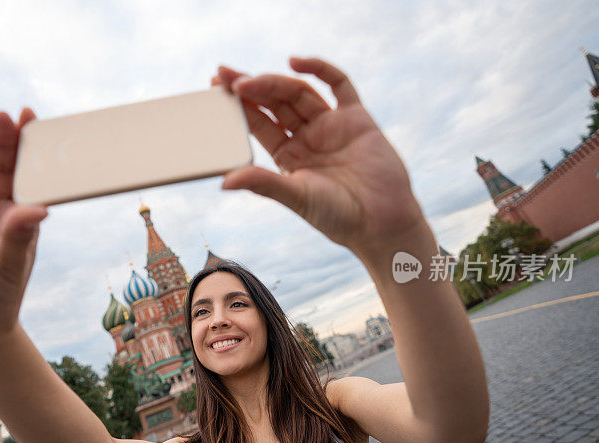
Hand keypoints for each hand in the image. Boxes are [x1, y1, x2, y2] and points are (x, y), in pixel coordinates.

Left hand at [215, 57, 426, 257]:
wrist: (383, 223)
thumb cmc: (338, 217)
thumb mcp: (296, 198)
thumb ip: (264, 183)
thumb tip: (224, 180)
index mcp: (289, 156)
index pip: (259, 123)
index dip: (238, 106)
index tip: (215, 88)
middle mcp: (308, 137)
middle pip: (274, 103)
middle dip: (249, 87)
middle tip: (223, 75)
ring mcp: (332, 125)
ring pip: (299, 93)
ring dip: (273, 81)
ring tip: (248, 79)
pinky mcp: (357, 118)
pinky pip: (339, 85)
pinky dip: (320, 69)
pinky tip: (296, 62)